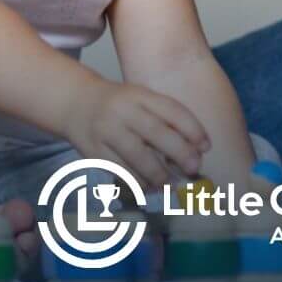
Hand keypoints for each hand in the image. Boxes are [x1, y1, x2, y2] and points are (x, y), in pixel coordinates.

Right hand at [67, 80, 209, 189]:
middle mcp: (122, 110)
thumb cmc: (119, 104)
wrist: (75, 103)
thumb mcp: (141, 99)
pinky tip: (148, 187)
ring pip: (136, 155)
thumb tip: (194, 150)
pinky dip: (136, 181)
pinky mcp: (93, 150)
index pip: (170, 109)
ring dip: (158, 173)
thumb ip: (164, 119)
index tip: (206, 147)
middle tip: (194, 168)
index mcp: (139, 94)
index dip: (192, 128)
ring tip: (170, 184)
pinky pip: (118, 169)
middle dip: (179, 152)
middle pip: (155, 132)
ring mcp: (105, 130)